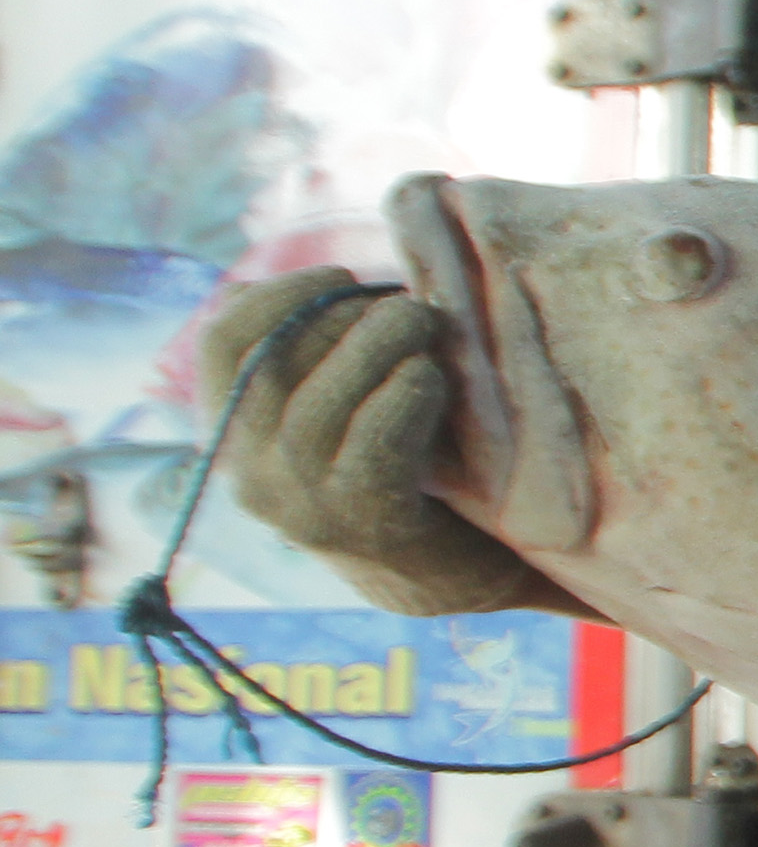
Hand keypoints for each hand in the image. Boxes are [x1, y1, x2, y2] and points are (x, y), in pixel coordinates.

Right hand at [203, 270, 558, 616]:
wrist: (444, 574)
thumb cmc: (398, 465)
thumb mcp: (338, 408)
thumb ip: (316, 355)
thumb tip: (334, 278)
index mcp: (232, 435)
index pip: (223, 341)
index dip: (281, 291)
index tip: (341, 273)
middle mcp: (250, 472)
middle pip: (277, 362)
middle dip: (346, 314)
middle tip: (406, 302)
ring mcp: (301, 503)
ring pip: (321, 400)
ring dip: (380, 343)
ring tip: (426, 322)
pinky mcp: (361, 522)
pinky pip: (375, 438)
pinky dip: (407, 391)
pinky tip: (433, 376)